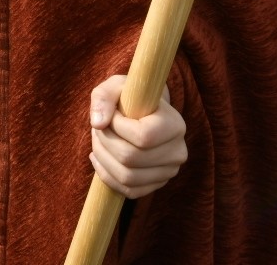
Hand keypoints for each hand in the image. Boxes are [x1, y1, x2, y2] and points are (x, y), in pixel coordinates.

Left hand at [88, 77, 186, 198]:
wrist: (142, 114)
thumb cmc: (129, 97)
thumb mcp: (115, 86)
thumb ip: (103, 97)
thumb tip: (98, 123)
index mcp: (174, 124)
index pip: (143, 136)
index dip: (117, 127)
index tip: (111, 114)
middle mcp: (178, 151)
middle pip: (130, 158)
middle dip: (104, 142)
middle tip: (98, 128)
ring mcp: (169, 171)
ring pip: (127, 178)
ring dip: (103, 159)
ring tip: (99, 141)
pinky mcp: (157, 184)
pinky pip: (128, 191)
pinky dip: (107, 176)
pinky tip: (100, 158)